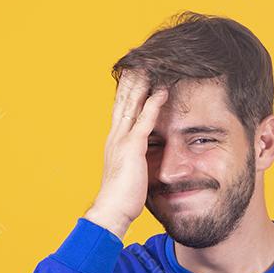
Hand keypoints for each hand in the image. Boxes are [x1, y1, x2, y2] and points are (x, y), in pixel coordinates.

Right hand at [84, 68, 168, 238]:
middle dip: (131, 81)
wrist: (111, 211)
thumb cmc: (121, 198)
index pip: (120, 111)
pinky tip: (162, 92)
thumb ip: (132, 162)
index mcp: (114, 142)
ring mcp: (123, 140)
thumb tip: (138, 161)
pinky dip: (154, 104)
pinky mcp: (133, 147)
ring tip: (150, 66)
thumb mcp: (127, 174)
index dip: (126, 93)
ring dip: (142, 84)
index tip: (132, 77)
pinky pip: (145, 120)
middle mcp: (115, 137)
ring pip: (132, 104)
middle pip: (123, 102)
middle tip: (139, 61)